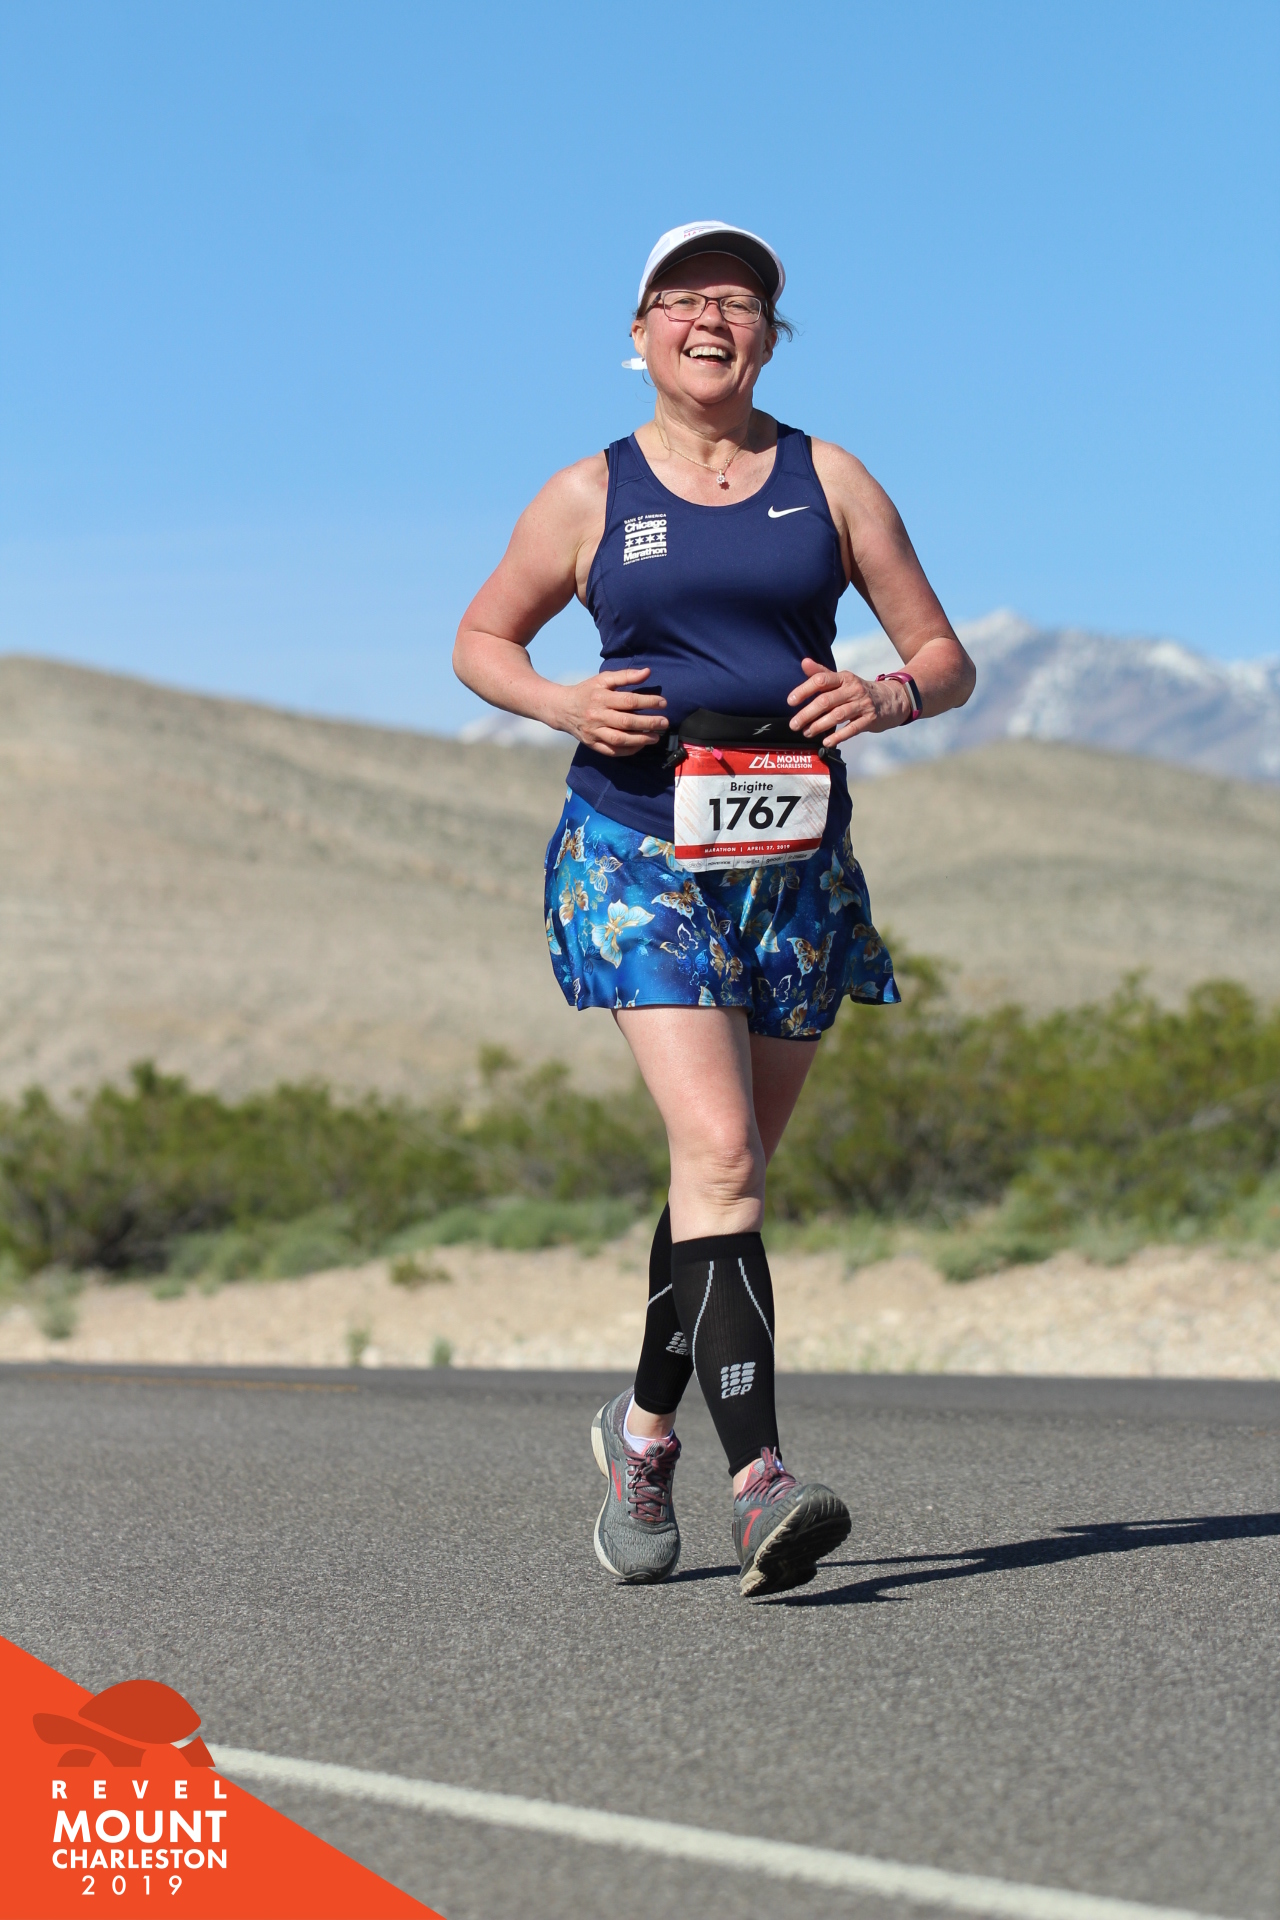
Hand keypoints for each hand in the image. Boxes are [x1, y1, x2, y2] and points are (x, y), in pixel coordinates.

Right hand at [556, 668, 668, 756]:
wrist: (562, 708)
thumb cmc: (587, 691)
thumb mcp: (603, 679)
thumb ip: (625, 676)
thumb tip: (647, 672)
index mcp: (601, 698)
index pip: (629, 701)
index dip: (648, 702)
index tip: (663, 703)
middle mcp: (597, 716)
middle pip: (627, 722)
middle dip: (648, 723)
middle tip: (664, 723)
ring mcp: (594, 732)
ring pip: (620, 739)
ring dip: (640, 740)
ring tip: (655, 737)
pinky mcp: (592, 744)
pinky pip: (612, 751)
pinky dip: (627, 751)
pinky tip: (640, 746)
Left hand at [786, 657, 910, 746]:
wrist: (890, 699)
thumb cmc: (858, 691)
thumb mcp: (842, 680)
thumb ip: (822, 673)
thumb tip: (803, 662)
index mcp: (844, 677)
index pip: (821, 680)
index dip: (804, 690)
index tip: (790, 701)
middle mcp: (853, 689)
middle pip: (826, 700)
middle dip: (807, 713)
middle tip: (794, 724)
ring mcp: (863, 704)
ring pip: (837, 715)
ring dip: (819, 725)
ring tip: (806, 732)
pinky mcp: (870, 719)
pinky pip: (852, 729)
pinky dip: (838, 736)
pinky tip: (826, 742)